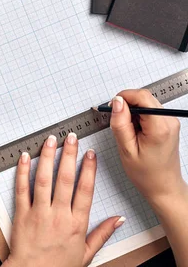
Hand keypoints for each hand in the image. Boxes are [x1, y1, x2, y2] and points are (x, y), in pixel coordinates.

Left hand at [3, 134, 123, 266]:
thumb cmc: (59, 266)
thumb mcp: (86, 253)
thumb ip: (102, 233)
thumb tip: (118, 219)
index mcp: (76, 223)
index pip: (85, 190)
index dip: (88, 170)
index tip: (90, 154)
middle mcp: (58, 215)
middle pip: (65, 179)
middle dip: (69, 155)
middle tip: (71, 137)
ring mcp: (39, 213)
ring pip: (44, 180)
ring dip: (47, 158)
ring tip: (50, 140)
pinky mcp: (21, 214)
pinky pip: (22, 189)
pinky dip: (22, 172)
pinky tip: (24, 157)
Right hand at [109, 90, 186, 205]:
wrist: (163, 186)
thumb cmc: (146, 173)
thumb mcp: (126, 149)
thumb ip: (120, 123)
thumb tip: (116, 102)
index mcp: (159, 127)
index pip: (141, 96)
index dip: (123, 97)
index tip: (111, 108)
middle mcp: (169, 121)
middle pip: (144, 97)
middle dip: (126, 105)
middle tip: (117, 123)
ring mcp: (171, 121)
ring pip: (146, 102)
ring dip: (132, 112)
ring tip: (128, 131)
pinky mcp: (168, 123)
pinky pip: (149, 110)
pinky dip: (138, 116)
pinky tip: (135, 131)